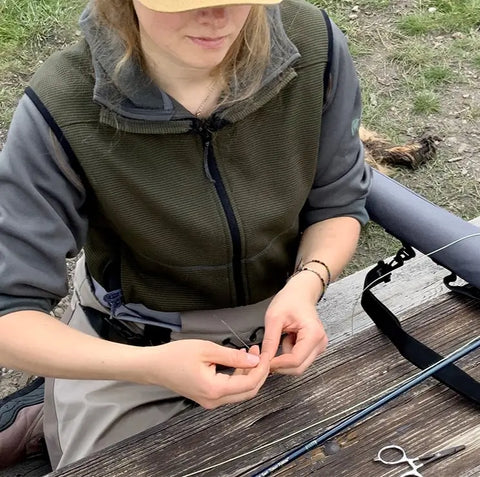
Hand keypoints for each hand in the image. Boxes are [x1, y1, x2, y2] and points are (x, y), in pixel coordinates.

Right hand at [141, 339, 269, 408]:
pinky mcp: (208, 397)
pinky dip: (238, 376)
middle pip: (248, 391)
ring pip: (240, 391)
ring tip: (251, 351)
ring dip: (249, 373)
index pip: (249, 383)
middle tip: (260, 352)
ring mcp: (211, 401)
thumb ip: (233, 356)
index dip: (261, 368)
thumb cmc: (175, 356)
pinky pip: (230, 389)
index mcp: (215, 389)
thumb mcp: (207, 349)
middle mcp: (214, 400)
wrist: (154, 366)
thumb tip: (254, 360)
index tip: (265, 353)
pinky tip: (239, 359)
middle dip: (259, 372)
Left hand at [261, 274, 327, 374]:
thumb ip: (270, 341)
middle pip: (298, 368)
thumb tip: (264, 359)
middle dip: (280, 365)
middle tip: (266, 355)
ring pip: (298, 366)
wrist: (300, 293)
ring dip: (284, 358)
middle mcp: (320, 343)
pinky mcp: (314, 348)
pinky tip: (287, 339)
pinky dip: (288, 355)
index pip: (295, 360)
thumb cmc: (290, 300)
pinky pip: (299, 360)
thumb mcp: (274, 317)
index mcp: (313, 334)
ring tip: (281, 338)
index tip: (264, 361)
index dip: (277, 364)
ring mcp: (318, 347)